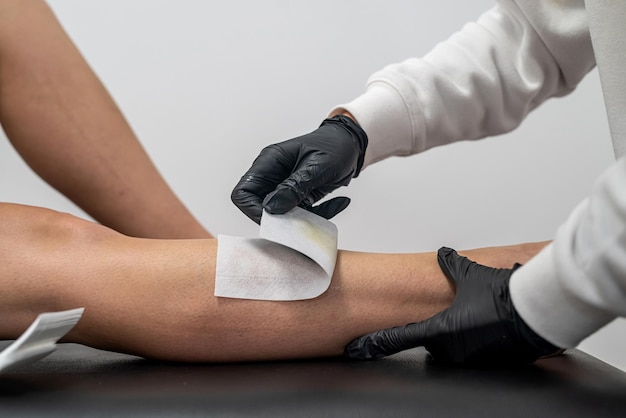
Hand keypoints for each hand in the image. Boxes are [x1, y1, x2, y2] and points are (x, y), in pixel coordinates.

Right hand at [231, 114, 367, 223]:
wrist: (352, 145)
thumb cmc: (335, 146)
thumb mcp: (317, 166)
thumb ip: (295, 186)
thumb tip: (271, 208)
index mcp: (270, 162)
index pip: (243, 192)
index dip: (252, 209)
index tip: (275, 217)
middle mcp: (272, 176)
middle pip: (259, 208)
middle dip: (280, 219)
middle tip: (304, 217)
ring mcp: (285, 188)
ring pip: (281, 216)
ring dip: (302, 220)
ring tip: (328, 209)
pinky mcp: (299, 197)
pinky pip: (300, 215)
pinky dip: (318, 216)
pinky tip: (340, 202)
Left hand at [344, 247, 560, 365]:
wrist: (538, 312)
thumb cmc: (505, 296)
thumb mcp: (471, 275)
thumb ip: (452, 265)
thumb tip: (444, 256)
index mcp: (440, 330)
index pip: (397, 338)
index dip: (374, 343)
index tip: (357, 348)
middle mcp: (452, 349)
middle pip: (431, 341)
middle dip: (439, 328)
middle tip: (458, 312)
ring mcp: (470, 359)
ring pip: (452, 347)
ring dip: (460, 333)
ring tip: (480, 316)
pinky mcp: (488, 363)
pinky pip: (473, 351)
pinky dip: (477, 339)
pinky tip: (491, 324)